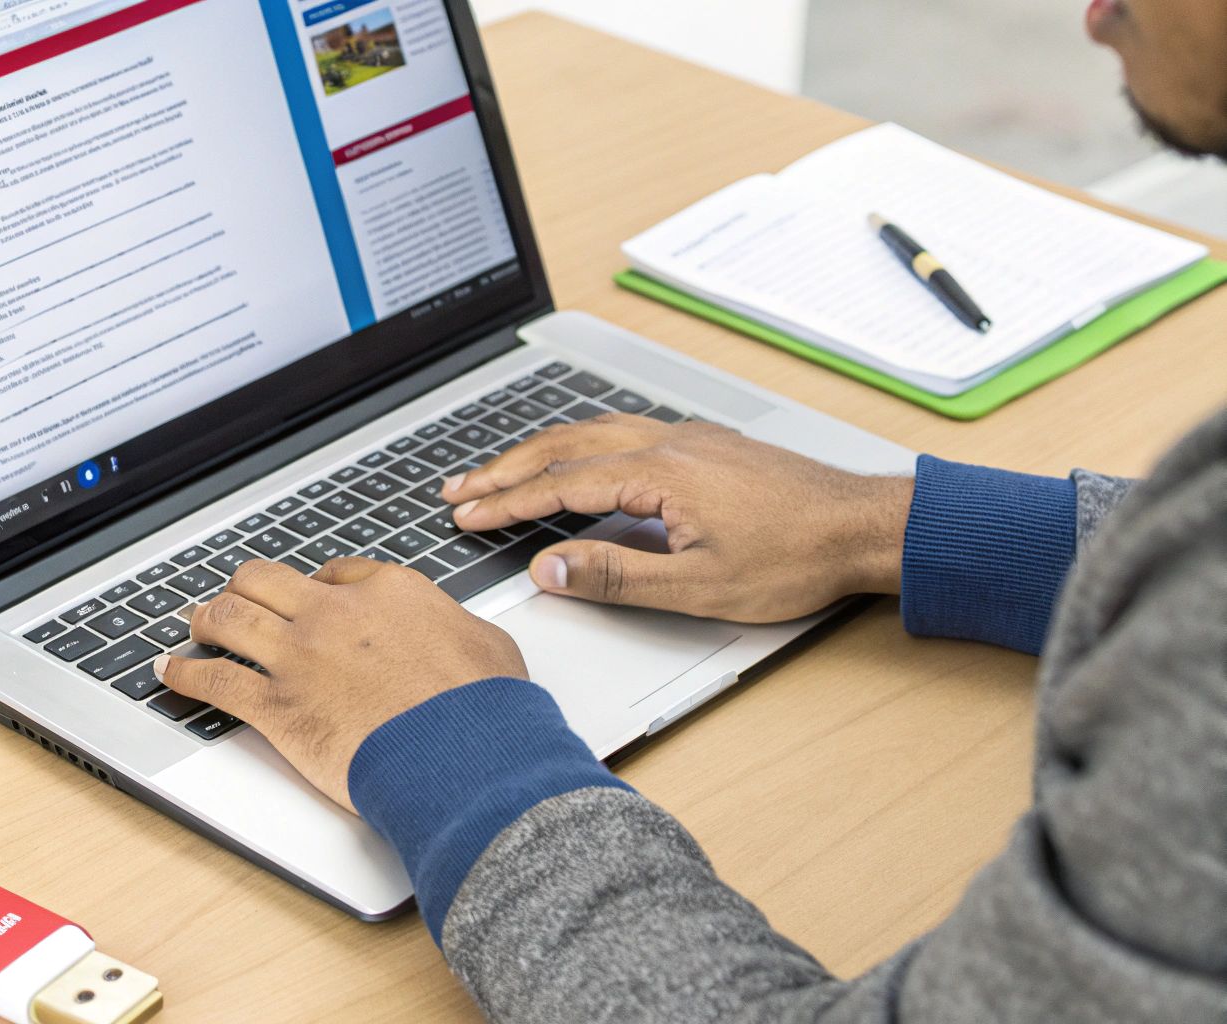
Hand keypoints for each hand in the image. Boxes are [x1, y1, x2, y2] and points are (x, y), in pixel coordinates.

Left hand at [156, 558, 526, 810]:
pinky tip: (171, 673)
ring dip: (206, 619)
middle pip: (265, 580)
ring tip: (196, 624)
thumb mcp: (487, 645)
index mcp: (386, 592)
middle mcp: (333, 615)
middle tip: (235, 597)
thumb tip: (455, 633)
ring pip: (229, 618)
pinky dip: (185, 675)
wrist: (462, 755)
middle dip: (245, 587)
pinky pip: (215, 680)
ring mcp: (299, 658)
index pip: (333, 572)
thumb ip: (455, 628)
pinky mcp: (276, 707)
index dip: (314, 585)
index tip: (307, 597)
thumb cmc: (482, 710)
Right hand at [446, 415, 912, 621]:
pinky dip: (578, 444)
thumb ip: (615, 577)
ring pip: (591, 433)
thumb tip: (549, 568)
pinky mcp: (704, 445)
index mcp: (658, 472)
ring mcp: (687, 438)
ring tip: (498, 472)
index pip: (558, 484)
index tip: (465, 515)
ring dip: (538, 452)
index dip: (505, 502)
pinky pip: (621, 431)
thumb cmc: (795, 558)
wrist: (864, 526)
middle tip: (458, 489)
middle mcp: (667, 442)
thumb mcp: (697, 587)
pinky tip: (574, 456)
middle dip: (504, 469)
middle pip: (563, 446)